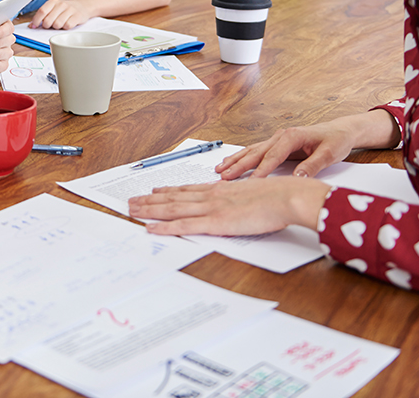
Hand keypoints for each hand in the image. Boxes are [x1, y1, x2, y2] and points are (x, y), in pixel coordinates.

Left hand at [28, 0, 91, 29]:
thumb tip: (31, 26)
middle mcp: (61, 4)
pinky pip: (67, 26)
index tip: (34, 26)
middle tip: (50, 25)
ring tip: (59, 24)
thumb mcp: (52, 9)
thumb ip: (42, 16)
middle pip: (48, 20)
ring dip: (57, 27)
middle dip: (47, 26)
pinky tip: (67, 24)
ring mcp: (70, 10)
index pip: (41, 11)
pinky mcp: (77, 16)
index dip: (36, 20)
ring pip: (57, 24)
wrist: (82, 6)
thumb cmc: (64, 10)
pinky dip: (66, 28)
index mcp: (52, 2)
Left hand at [128, 177, 331, 235]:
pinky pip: (184, 225)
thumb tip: (233, 206)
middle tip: (131, 201)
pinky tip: (150, 228)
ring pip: (172, 208)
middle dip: (150, 200)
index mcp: (220, 190)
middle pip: (173, 197)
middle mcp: (211, 196)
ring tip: (132, 210)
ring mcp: (212, 208)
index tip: (153, 190)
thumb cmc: (278, 197)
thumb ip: (239, 200)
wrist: (288, 197)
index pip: (187, 190)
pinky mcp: (216, 222)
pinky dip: (165, 227)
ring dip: (149, 210)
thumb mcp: (253, 194)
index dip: (167, 190)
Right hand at [216, 110, 398, 179]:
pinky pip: (255, 152)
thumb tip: (298, 179)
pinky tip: (231, 164)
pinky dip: (241, 158)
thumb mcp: (329, 154)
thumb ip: (312, 166)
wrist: (341, 130)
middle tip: (224, 177)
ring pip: (251, 151)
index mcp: (292, 136)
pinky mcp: (276, 144)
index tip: (252, 182)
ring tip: (220, 170)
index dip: (262, 170)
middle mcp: (280, 136)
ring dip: (235, 161)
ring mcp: (276, 139)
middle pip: (255, 152)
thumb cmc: (336, 140)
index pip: (273, 155)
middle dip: (239, 165)